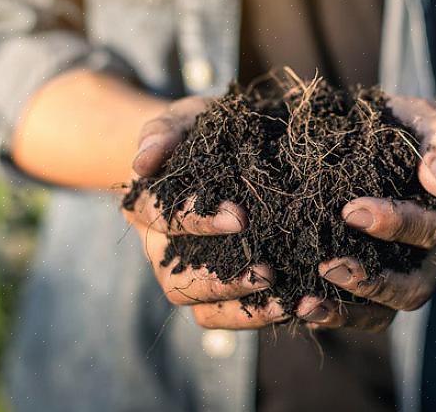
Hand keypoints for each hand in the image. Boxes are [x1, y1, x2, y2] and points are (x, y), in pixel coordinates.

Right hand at [123, 97, 288, 328]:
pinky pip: (224, 316)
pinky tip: (293, 305)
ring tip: (283, 297)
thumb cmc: (202, 132)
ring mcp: (186, 275)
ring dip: (240, 304)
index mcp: (146, 206)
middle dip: (220, 277)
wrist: (221, 151)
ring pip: (199, 307)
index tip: (240, 216)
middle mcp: (160, 249)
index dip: (196, 221)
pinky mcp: (214, 293)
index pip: (160, 218)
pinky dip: (255, 316)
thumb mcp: (186, 119)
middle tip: (266, 268)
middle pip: (176, 278)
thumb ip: (165, 132)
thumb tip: (142, 163)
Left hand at [297, 96, 435, 331]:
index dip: (395, 225)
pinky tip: (295, 307)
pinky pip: (357, 316)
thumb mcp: (425, 122)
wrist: (387, 140)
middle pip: (414, 288)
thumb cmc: (405, 129)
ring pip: (385, 314)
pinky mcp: (371, 290)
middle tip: (328, 265)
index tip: (350, 210)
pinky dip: (329, 315)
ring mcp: (401, 278)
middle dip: (372, 281)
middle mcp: (429, 258)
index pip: (430, 230)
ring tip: (306, 302)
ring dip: (346, 312)